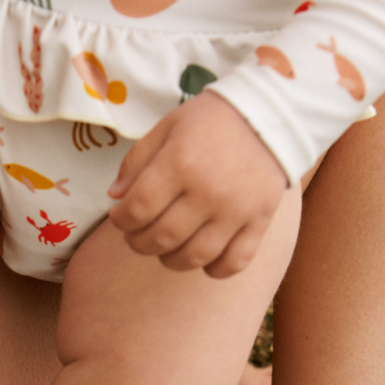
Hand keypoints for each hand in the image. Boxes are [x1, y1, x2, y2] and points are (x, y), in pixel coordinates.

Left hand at [107, 93, 287, 277]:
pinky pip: (234, 262)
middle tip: (136, 235)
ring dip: (170, 260)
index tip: (120, 217)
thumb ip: (136, 162)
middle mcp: (209, 191)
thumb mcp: (167, 128)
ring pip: (195, 257)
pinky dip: (214, 269)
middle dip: (139, 243)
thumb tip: (115, 198)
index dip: (121, 220)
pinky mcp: (260, 221)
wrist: (269, 115)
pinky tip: (202, 258)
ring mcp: (237, 210)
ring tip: (164, 248)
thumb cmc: (210, 121)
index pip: (139, 208)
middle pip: (163, 238)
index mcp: (181, 162)